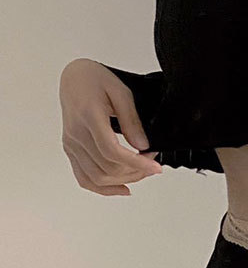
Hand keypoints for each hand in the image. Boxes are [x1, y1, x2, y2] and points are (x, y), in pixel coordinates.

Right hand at [59, 58, 162, 195]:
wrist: (74, 78)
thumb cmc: (96, 80)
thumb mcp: (121, 93)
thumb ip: (132, 120)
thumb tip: (142, 146)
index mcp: (88, 117)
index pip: (113, 152)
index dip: (137, 164)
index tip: (156, 167)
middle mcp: (76, 134)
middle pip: (107, 168)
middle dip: (136, 171)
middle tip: (152, 162)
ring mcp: (71, 144)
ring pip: (97, 178)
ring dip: (124, 180)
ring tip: (141, 171)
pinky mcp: (71, 150)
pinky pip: (84, 178)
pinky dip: (103, 189)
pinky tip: (123, 188)